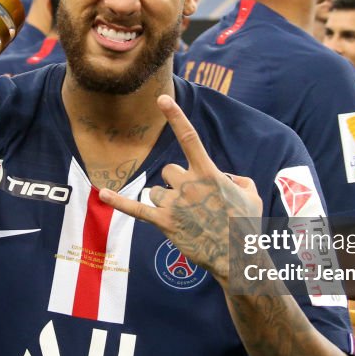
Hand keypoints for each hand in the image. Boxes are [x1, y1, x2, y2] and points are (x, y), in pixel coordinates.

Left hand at [98, 94, 260, 283]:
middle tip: (195, 204)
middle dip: (178, 184)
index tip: (161, 99)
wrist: (237, 256)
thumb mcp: (251, 194)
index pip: (188, 137)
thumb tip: (226, 179)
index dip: (175, 116)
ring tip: (186, 218)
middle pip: (169, 171)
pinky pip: (136, 209)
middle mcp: (188, 185)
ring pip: (156, 191)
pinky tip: (102, 193)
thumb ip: (237, 179)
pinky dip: (118, 201)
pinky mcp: (164, 223)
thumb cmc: (246, 225)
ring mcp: (174, 204)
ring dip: (167, 200)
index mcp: (209, 173)